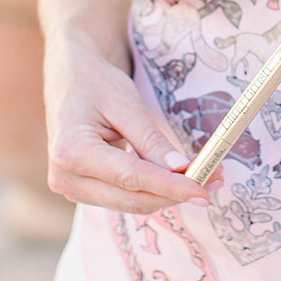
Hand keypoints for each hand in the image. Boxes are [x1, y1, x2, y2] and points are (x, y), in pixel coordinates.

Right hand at [44, 23, 215, 213]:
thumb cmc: (96, 83)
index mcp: (71, 152)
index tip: (203, 190)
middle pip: (132, 199)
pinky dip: (152, 190)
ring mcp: (71, 187)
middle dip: (175, 193)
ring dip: (167, 194)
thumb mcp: (127, 103)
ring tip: (203, 178)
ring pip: (130, 202)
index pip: (131, 177)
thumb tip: (181, 170)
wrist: (71, 77)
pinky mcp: (82, 190)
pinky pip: (123, 197)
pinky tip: (177, 179)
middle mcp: (66, 178)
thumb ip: (152, 140)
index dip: (170, 186)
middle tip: (213, 182)